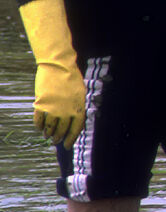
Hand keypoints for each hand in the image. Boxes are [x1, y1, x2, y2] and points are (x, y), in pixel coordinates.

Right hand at [19, 0, 85, 145]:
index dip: (71, 138)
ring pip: (50, 126)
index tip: (67, 145)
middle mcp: (66, 111)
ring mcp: (53, 109)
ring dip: (48, 133)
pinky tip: (39, 128)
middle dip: (59, 137)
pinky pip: (39, 119)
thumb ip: (77, 105)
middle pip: (62, 129)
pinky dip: (38, 125)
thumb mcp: (81, 92)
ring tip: (48, 136)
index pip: (76, 128)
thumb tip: (74, 118)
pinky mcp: (41, 105)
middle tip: (56, 141)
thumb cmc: (72, 77)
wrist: (59, 66)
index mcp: (78, 108)